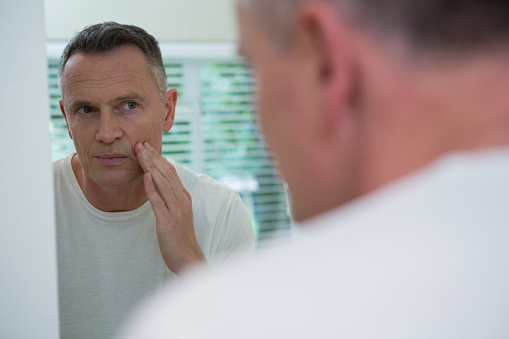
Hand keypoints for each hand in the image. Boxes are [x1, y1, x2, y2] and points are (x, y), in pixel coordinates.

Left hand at [136, 141, 205, 273]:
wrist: (187, 258)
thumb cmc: (180, 237)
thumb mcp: (178, 213)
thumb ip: (170, 198)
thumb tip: (158, 183)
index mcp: (184, 197)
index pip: (171, 172)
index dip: (159, 158)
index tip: (147, 147)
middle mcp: (182, 200)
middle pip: (167, 173)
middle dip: (153, 157)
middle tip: (141, 144)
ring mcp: (176, 211)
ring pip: (163, 183)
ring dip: (151, 166)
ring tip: (140, 153)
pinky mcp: (168, 221)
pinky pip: (158, 201)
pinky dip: (151, 187)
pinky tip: (145, 176)